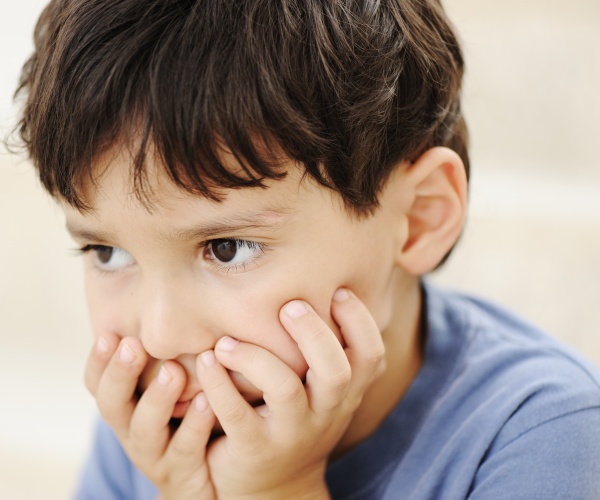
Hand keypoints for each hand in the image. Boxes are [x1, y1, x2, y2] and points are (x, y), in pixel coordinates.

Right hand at [84, 334, 215, 499]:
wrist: (203, 479)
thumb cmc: (183, 421)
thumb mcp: (166, 389)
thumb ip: (161, 356)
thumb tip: (160, 304)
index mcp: (124, 408)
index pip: (97, 384)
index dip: (98, 361)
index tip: (108, 334)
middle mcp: (131, 431)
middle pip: (113, 405)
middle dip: (120, 374)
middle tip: (134, 345)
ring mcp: (155, 454)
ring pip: (146, 429)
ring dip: (157, 398)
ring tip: (173, 371)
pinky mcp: (182, 471)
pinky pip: (185, 449)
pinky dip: (194, 424)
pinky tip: (207, 400)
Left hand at [197, 288, 384, 499]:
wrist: (274, 490)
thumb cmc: (297, 420)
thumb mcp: (323, 393)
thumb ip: (327, 352)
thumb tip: (320, 287)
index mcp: (346, 393)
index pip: (371, 355)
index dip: (360, 320)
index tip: (338, 291)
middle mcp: (326, 413)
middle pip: (336, 370)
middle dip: (314, 333)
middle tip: (289, 306)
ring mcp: (292, 433)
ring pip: (285, 389)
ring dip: (255, 357)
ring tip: (227, 341)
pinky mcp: (255, 449)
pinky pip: (236, 413)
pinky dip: (218, 383)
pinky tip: (207, 361)